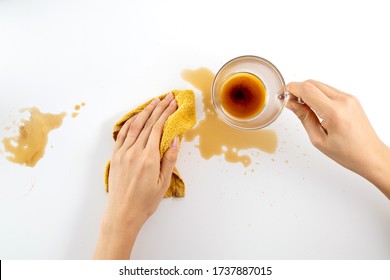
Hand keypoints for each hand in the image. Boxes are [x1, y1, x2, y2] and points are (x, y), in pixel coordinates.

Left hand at [94, 93, 178, 258]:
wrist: (122, 214)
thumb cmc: (145, 202)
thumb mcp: (163, 183)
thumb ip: (169, 159)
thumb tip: (174, 138)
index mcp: (149, 158)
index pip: (158, 128)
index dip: (166, 113)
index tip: (173, 103)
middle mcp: (134, 152)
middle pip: (148, 123)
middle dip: (158, 108)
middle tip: (167, 97)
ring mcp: (123, 153)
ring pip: (134, 126)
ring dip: (145, 112)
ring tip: (153, 102)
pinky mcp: (115, 156)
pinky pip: (122, 134)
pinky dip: (130, 122)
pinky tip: (136, 117)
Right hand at [286, 80, 389, 198]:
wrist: (370, 155)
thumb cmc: (347, 152)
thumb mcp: (318, 139)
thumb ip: (304, 117)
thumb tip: (291, 103)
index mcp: (334, 112)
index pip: (307, 90)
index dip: (292, 89)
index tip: (283, 94)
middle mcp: (343, 101)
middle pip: (313, 83)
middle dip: (298, 89)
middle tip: (290, 101)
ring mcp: (349, 98)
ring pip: (320, 85)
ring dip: (307, 91)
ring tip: (301, 106)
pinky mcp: (351, 99)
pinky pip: (329, 90)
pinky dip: (317, 94)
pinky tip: (313, 106)